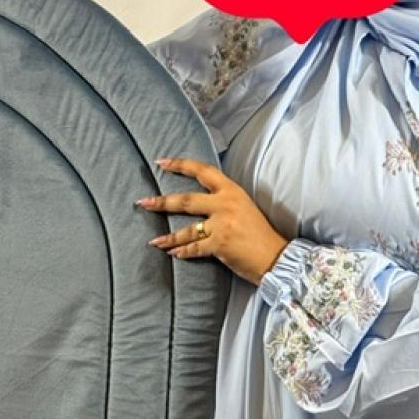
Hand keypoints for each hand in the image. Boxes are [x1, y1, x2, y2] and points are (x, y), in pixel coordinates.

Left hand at [135, 156, 288, 286]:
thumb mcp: (243, 206)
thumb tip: (198, 201)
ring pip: (186, 229)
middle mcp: (225, 203)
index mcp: (232, 190)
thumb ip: (222, 200)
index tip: (161, 162)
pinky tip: (172, 253)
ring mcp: (222, 224)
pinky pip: (194, 248)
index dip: (180, 165)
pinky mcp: (220, 244)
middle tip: (143, 202)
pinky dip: (182, 251)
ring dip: (168, 237)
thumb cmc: (260, 233)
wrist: (275, 255)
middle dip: (161, 202)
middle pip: (186, 200)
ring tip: (154, 240)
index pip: (202, 171)